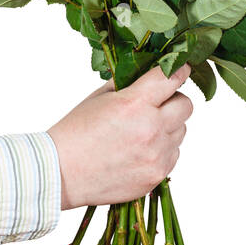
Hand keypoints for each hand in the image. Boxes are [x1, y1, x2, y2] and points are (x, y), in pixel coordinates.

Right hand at [47, 65, 193, 209]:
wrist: (59, 173)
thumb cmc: (75, 133)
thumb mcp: (100, 97)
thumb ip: (129, 84)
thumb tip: (150, 73)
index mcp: (135, 103)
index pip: (172, 77)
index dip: (178, 70)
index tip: (180, 69)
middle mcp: (151, 128)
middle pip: (186, 106)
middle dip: (173, 101)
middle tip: (157, 106)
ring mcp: (156, 155)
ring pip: (181, 132)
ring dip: (168, 128)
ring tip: (142, 133)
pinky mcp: (155, 176)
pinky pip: (173, 155)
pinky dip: (162, 151)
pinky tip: (140, 152)